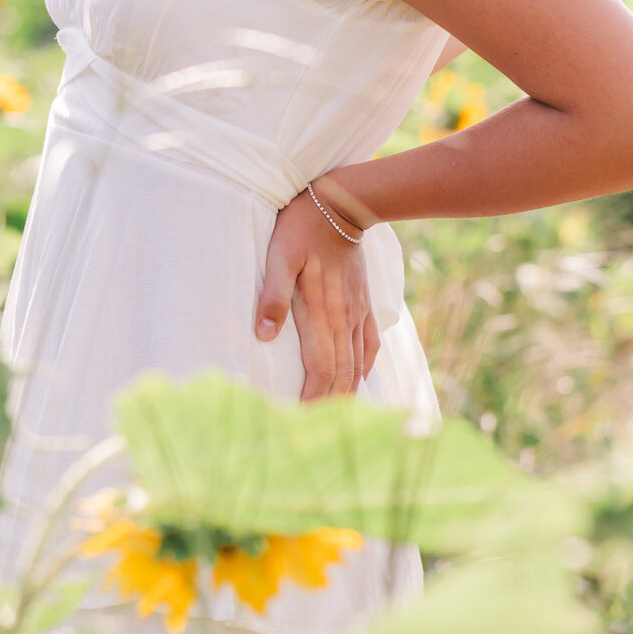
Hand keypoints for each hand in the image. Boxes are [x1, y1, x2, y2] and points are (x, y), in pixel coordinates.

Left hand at [256, 184, 379, 401]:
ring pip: (355, 363)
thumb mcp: (279, 256)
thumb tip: (263, 336)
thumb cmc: (302, 228)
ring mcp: (356, 312)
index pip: (320, 368)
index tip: (299, 420)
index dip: (312, 397)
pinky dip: (363, 367)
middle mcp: (343, 318)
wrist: (343, 203)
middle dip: (328, 404)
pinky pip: (369, 343)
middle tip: (313, 430)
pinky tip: (359, 379)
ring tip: (335, 416)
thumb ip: (272, 295)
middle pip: (339, 373)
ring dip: (346, 391)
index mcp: (321, 312)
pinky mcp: (363, 302)